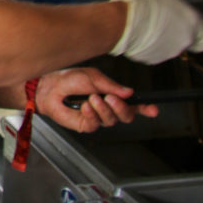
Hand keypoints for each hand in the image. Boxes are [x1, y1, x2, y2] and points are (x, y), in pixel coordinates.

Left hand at [36, 68, 158, 132]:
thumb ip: (111, 85)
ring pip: (112, 120)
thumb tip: (129, 92)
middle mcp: (107, 108)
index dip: (145, 108)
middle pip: (127, 116)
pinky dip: (91, 114)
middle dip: (122, 108)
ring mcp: (97, 117)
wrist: (49, 87)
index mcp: (112, 95)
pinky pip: (96, 124)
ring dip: (103, 109)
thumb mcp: (93, 77)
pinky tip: (84, 106)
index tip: (153, 109)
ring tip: (91, 98)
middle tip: (110, 98)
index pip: (133, 104)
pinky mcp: (86, 125)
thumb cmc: (69, 79)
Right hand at [110, 0, 202, 63]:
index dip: (200, 37)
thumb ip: (180, 13)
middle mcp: (184, 41)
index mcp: (192, 24)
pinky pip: (154, 53)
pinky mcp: (153, 59)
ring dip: (162, 41)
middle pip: (185, 42)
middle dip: (175, 36)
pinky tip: (141, 36)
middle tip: (163, 26)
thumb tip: (178, 17)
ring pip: (169, 48)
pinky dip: (149, 47)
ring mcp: (169, 53)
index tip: (195, 35)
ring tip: (148, 29)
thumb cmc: (143, 7)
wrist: (124, 23)